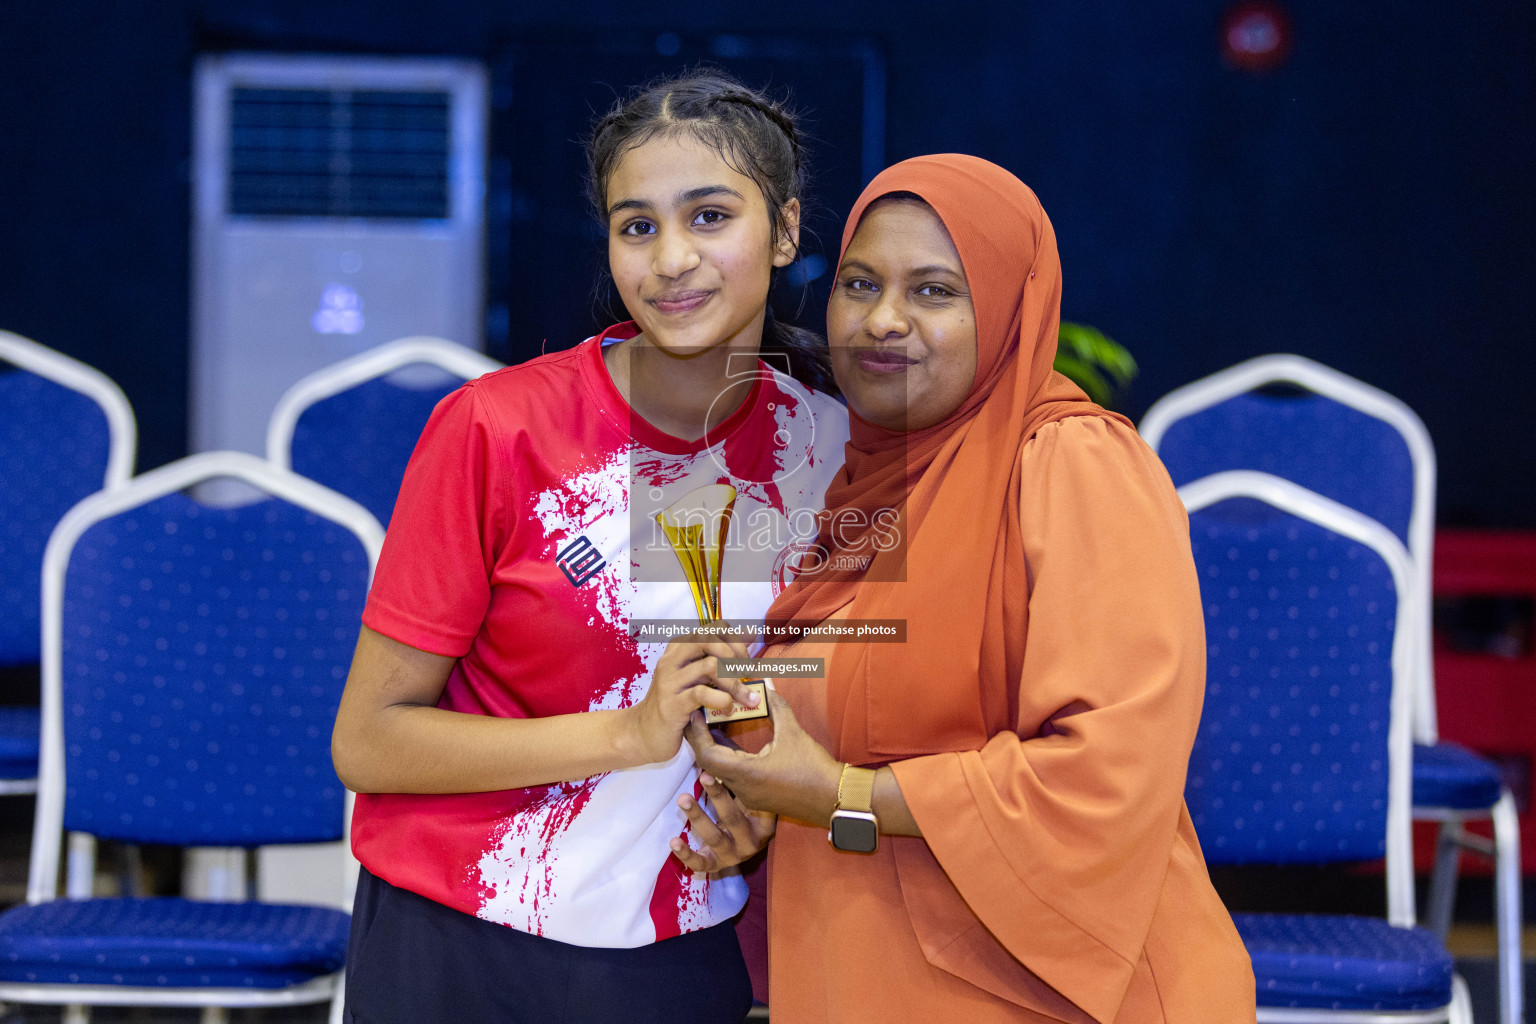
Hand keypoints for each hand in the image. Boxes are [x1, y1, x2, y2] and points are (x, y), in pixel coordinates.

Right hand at [630, 630, 759, 763]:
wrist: (643, 734)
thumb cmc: (675, 704)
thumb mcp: (694, 677)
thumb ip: (716, 659)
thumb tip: (750, 635)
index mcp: (678, 649)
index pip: (713, 627)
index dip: (736, 640)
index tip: (746, 660)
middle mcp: (672, 660)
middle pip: (710, 640)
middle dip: (737, 657)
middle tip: (747, 677)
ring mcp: (670, 681)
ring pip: (711, 666)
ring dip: (735, 683)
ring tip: (745, 699)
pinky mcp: (672, 704)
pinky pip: (702, 693)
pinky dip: (723, 700)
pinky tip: (727, 709)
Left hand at [670, 770, 776, 872]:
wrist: (746, 847)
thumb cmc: (750, 815)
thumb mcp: (756, 801)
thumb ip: (753, 781)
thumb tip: (759, 748)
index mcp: (765, 826)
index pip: (758, 807)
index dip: (746, 787)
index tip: (730, 768)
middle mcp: (750, 843)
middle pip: (733, 818)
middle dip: (718, 796)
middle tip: (704, 775)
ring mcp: (732, 856)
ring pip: (714, 837)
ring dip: (697, 816)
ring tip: (683, 799)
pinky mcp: (714, 865)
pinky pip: (699, 863)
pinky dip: (686, 853)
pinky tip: (674, 841)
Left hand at [684, 688, 843, 826]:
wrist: (833, 799)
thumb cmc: (814, 769)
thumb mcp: (793, 733)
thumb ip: (775, 706)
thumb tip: (765, 684)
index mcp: (746, 774)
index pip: (707, 755)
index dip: (697, 733)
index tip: (696, 713)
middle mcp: (742, 789)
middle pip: (708, 764)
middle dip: (701, 740)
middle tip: (699, 716)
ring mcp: (748, 796)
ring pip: (719, 773)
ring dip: (713, 750)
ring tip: (712, 725)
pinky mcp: (756, 798)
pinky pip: (731, 779)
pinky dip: (727, 760)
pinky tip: (730, 744)